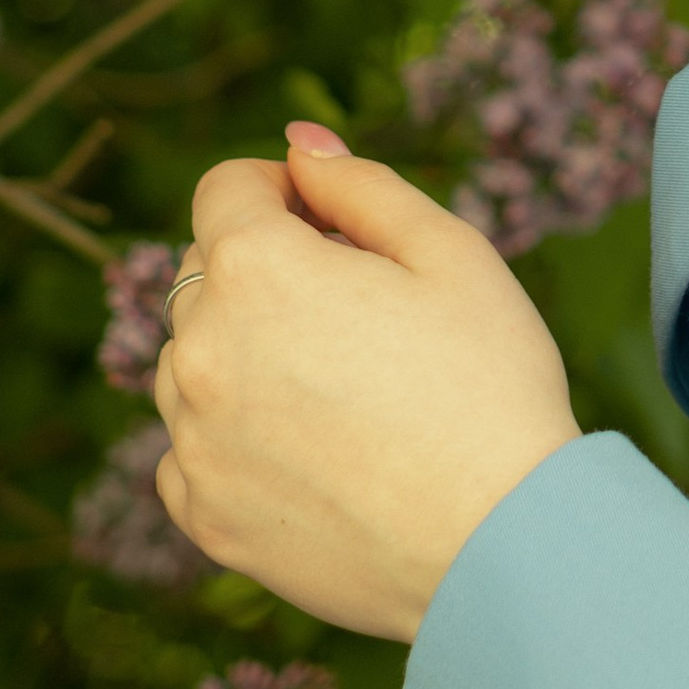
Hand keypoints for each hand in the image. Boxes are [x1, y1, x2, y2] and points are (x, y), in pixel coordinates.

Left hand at [152, 126, 580, 640]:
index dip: (282, 190)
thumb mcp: (448, 250)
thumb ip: (357, 184)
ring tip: (336, 387)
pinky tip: (312, 449)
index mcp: (255, 267)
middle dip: (264, 268)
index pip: (225, 188)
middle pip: (204, 273)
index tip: (333, 225)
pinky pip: (190, 448)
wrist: (498, 542)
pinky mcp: (202, 516)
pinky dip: (233, 435)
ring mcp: (193, 441)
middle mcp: (200, 350)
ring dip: (240, 351)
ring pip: (190, 361)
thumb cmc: (488, 382)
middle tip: (357, 311)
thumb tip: (297, 145)